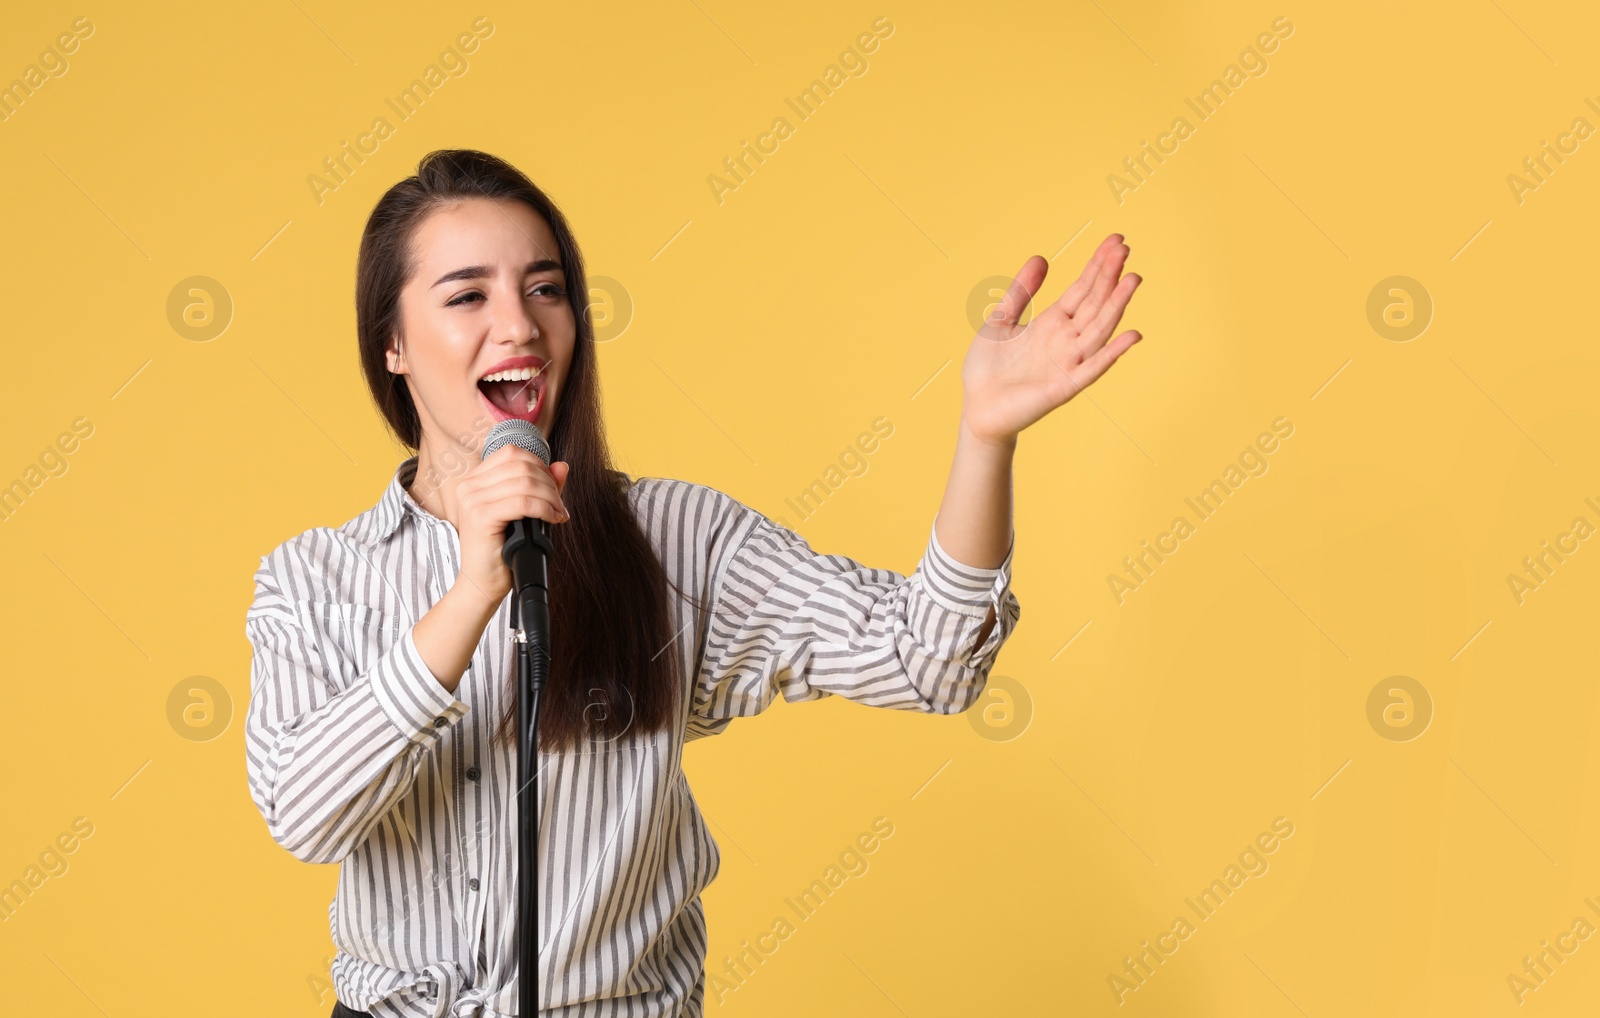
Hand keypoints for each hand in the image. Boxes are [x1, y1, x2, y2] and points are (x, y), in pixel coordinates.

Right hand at [451, 445, 569, 609]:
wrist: (483, 583)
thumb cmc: (502, 550)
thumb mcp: (523, 513)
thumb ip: (541, 487)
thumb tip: (562, 466)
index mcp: (475, 480)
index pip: (512, 453)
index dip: (539, 465)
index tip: (553, 488)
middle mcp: (469, 485)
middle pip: (521, 465)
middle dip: (549, 484)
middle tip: (559, 506)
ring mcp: (472, 499)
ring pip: (525, 482)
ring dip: (551, 498)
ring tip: (558, 514)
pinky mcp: (480, 516)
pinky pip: (523, 502)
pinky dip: (544, 509)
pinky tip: (552, 520)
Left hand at [960, 233, 1144, 445]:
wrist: (977, 408)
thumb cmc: (988, 368)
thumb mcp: (1001, 320)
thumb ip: (1021, 291)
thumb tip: (1041, 257)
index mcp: (1052, 323)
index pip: (1082, 289)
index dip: (1098, 265)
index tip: (1116, 240)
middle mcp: (1066, 340)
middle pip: (1094, 303)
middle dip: (1109, 276)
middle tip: (1125, 248)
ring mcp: (1068, 363)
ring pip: (1098, 329)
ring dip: (1117, 306)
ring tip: (1132, 279)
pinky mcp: (1064, 387)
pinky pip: (1092, 368)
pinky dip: (1112, 353)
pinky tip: (1131, 335)